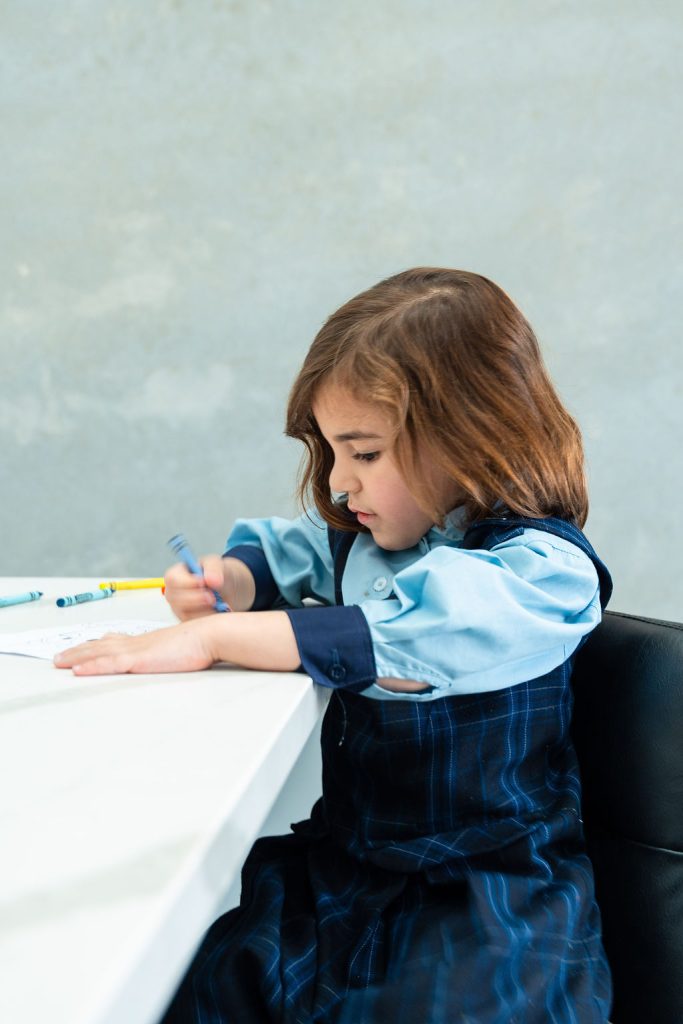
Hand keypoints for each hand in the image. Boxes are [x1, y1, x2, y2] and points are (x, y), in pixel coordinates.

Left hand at [53, 619, 216, 675]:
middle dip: (79, 651)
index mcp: (147, 641)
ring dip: (76, 658)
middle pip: (100, 645)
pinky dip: (91, 666)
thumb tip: (170, 654)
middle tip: (60, 657)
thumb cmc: (202, 643)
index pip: (116, 641)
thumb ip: (171, 651)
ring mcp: (136, 649)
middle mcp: (137, 642)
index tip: (85, 645)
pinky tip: (77, 670)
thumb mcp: (182, 648)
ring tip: (58, 663)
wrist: (210, 635)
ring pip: (99, 653)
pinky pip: (109, 663)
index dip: (97, 644)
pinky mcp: (139, 659)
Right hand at [163, 553, 226, 619]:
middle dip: (196, 599)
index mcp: (176, 574)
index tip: (203, 583)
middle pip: (176, 599)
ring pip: (185, 614)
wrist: (228, 589)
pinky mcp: (187, 621)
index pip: (172, 579)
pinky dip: (207, 619)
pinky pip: (194, 624)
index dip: (187, 582)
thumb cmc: (217, 574)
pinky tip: (216, 612)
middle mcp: (174, 593)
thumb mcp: (217, 564)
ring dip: (203, 610)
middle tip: (213, 598)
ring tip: (218, 605)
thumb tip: (212, 581)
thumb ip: (214, 568)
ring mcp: (179, 609)